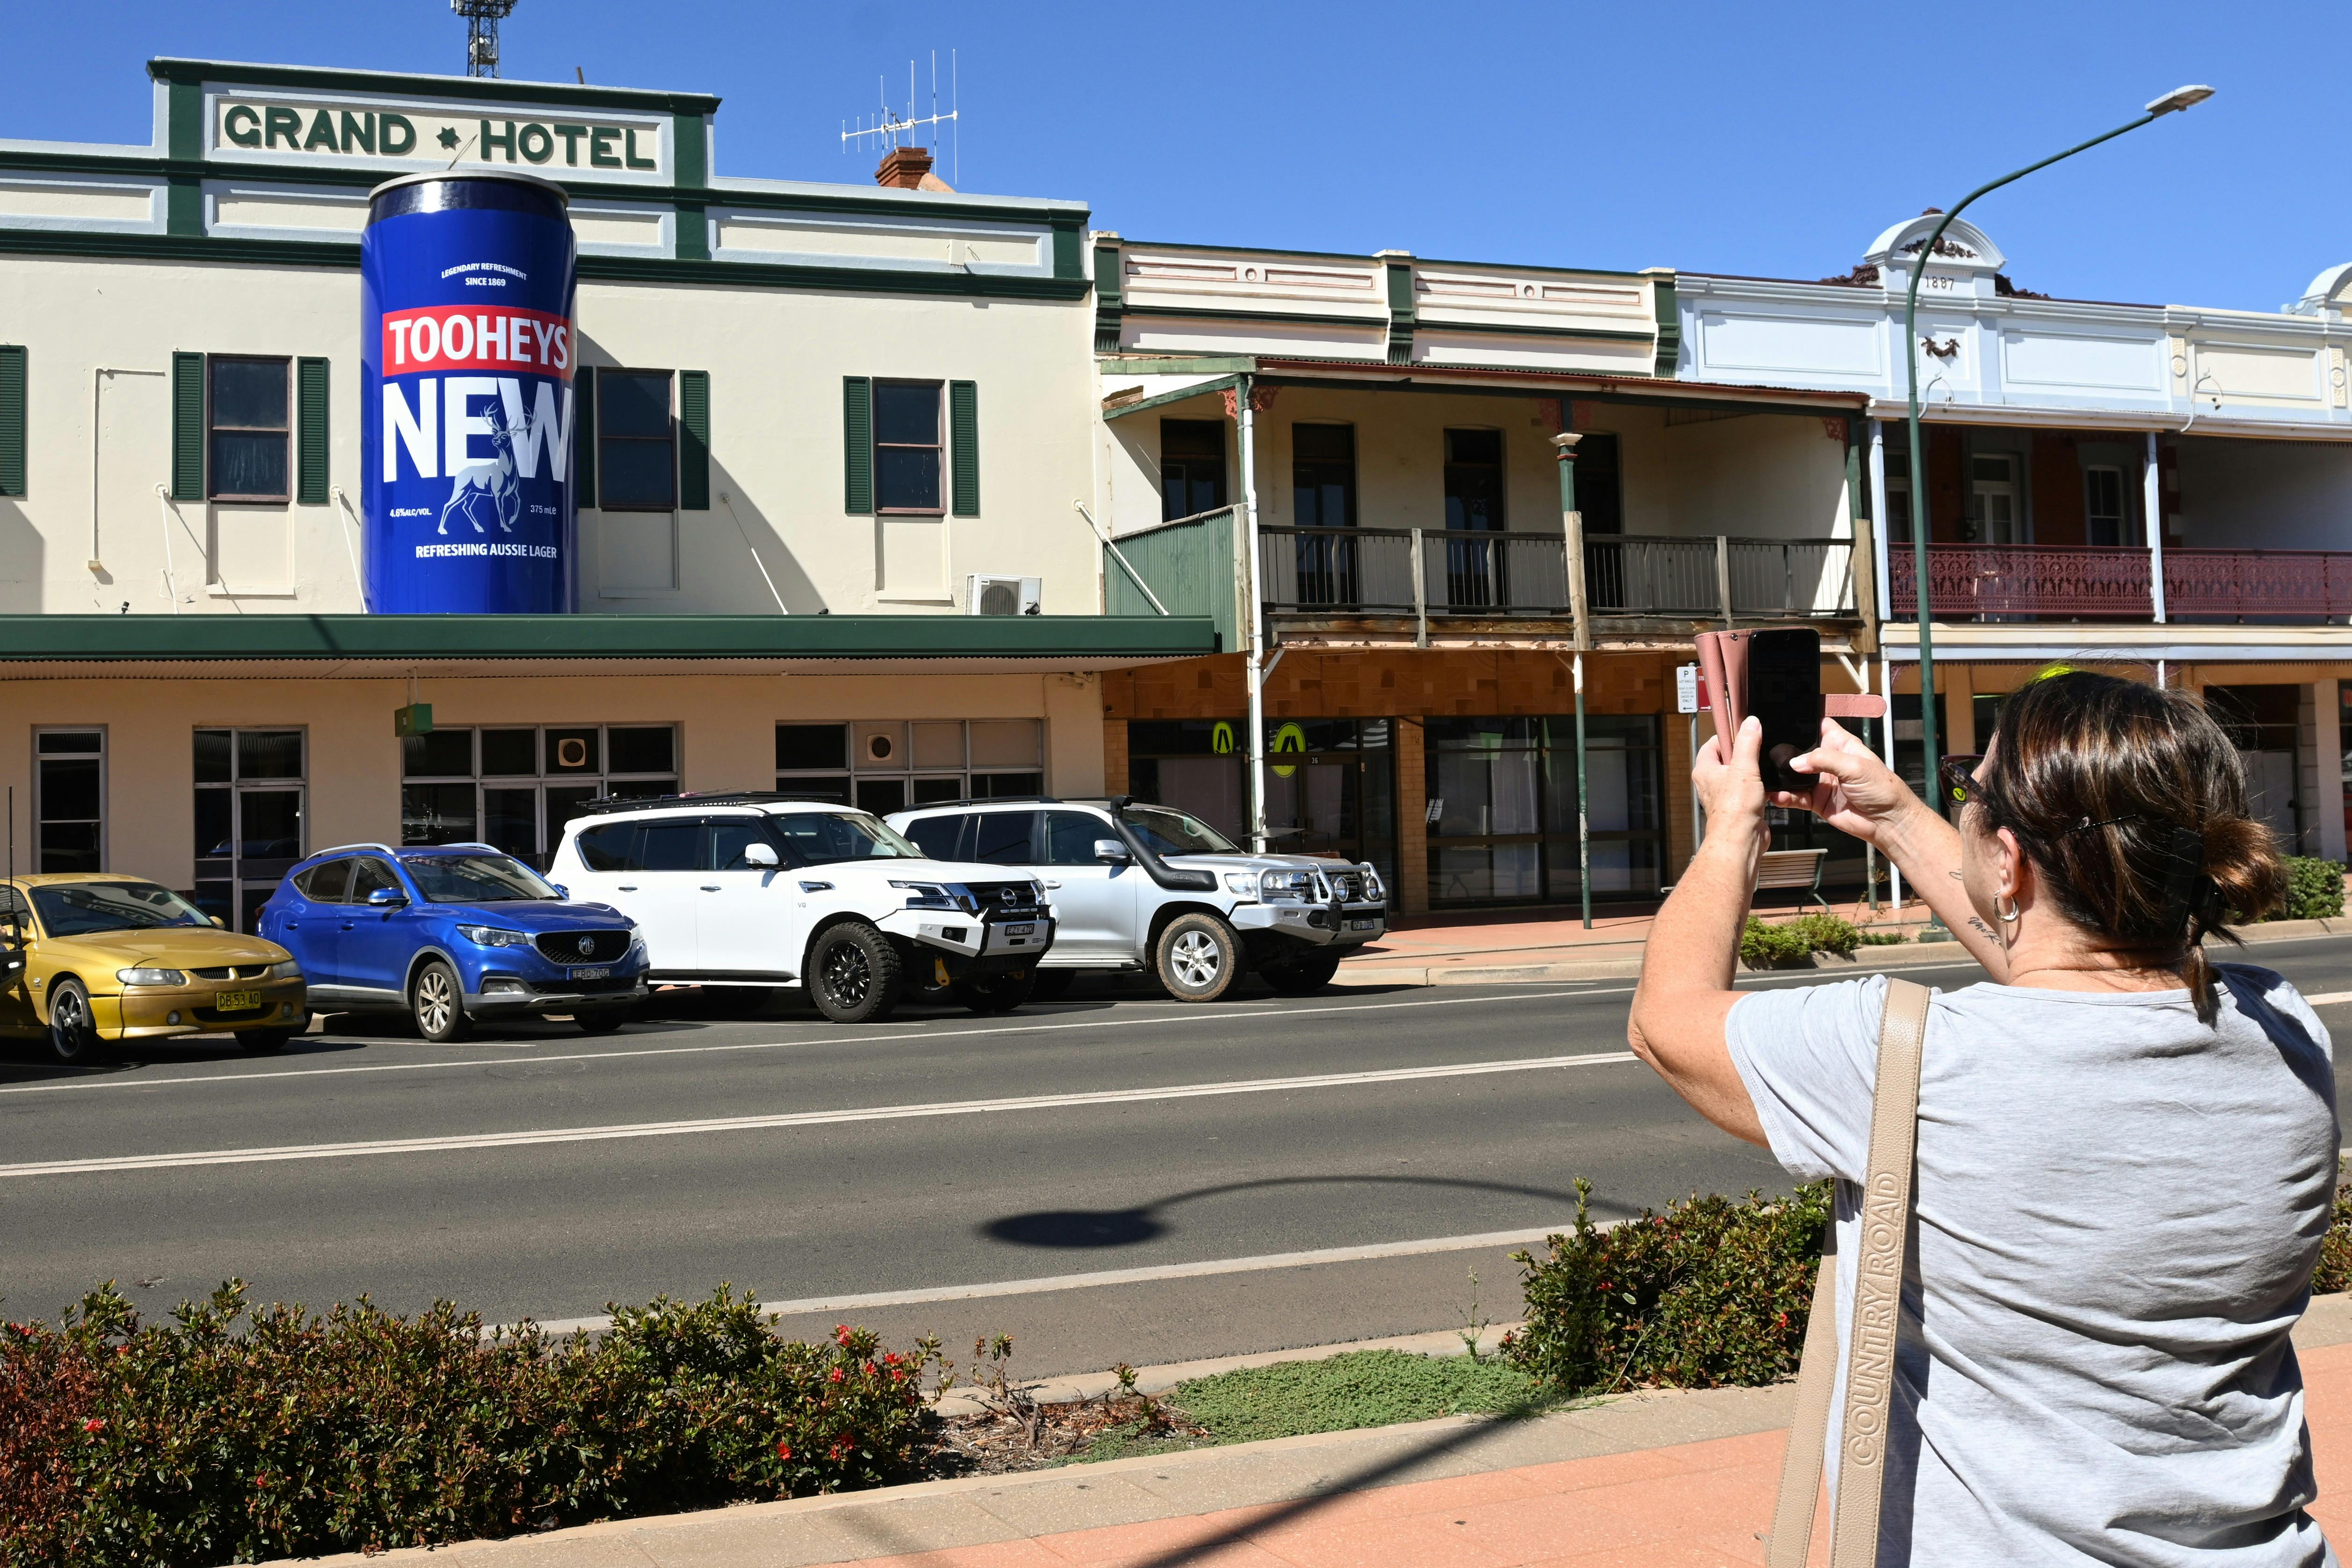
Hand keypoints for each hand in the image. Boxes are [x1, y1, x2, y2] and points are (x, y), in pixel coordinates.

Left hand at [1693, 715, 1769, 850]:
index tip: (1745, 732)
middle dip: (1745, 754)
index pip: (1712, 744)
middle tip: (1759, 750)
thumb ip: (1748, 743)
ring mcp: (1726, 795)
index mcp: (1705, 770)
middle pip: (1729, 758)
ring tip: (1764, 769)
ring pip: (1741, 775)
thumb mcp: (1744, 767)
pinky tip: (1770, 786)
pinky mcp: (1740, 806)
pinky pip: (1751, 790)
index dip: (1728, 736)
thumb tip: (1750, 722)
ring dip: (1754, 771)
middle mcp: (1712, 782)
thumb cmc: (1735, 808)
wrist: (1742, 839)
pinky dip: (1761, 786)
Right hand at [1778, 718, 1926, 845]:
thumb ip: (1824, 759)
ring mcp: (1820, 781)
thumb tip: (1796, 762)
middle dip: (1784, 751)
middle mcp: (1828, 761)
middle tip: (1767, 751)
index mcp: (1841, 744)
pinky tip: (1778, 796)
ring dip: (1781, 777)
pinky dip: (1785, 797)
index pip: (1819, 725)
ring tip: (1769, 777)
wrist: (1887, 822)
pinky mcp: (1816, 800)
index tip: (1783, 719)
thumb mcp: (1856, 766)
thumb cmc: (1882, 789)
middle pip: (1800, 750)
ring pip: (1794, 775)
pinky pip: (1795, 797)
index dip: (1803, 721)